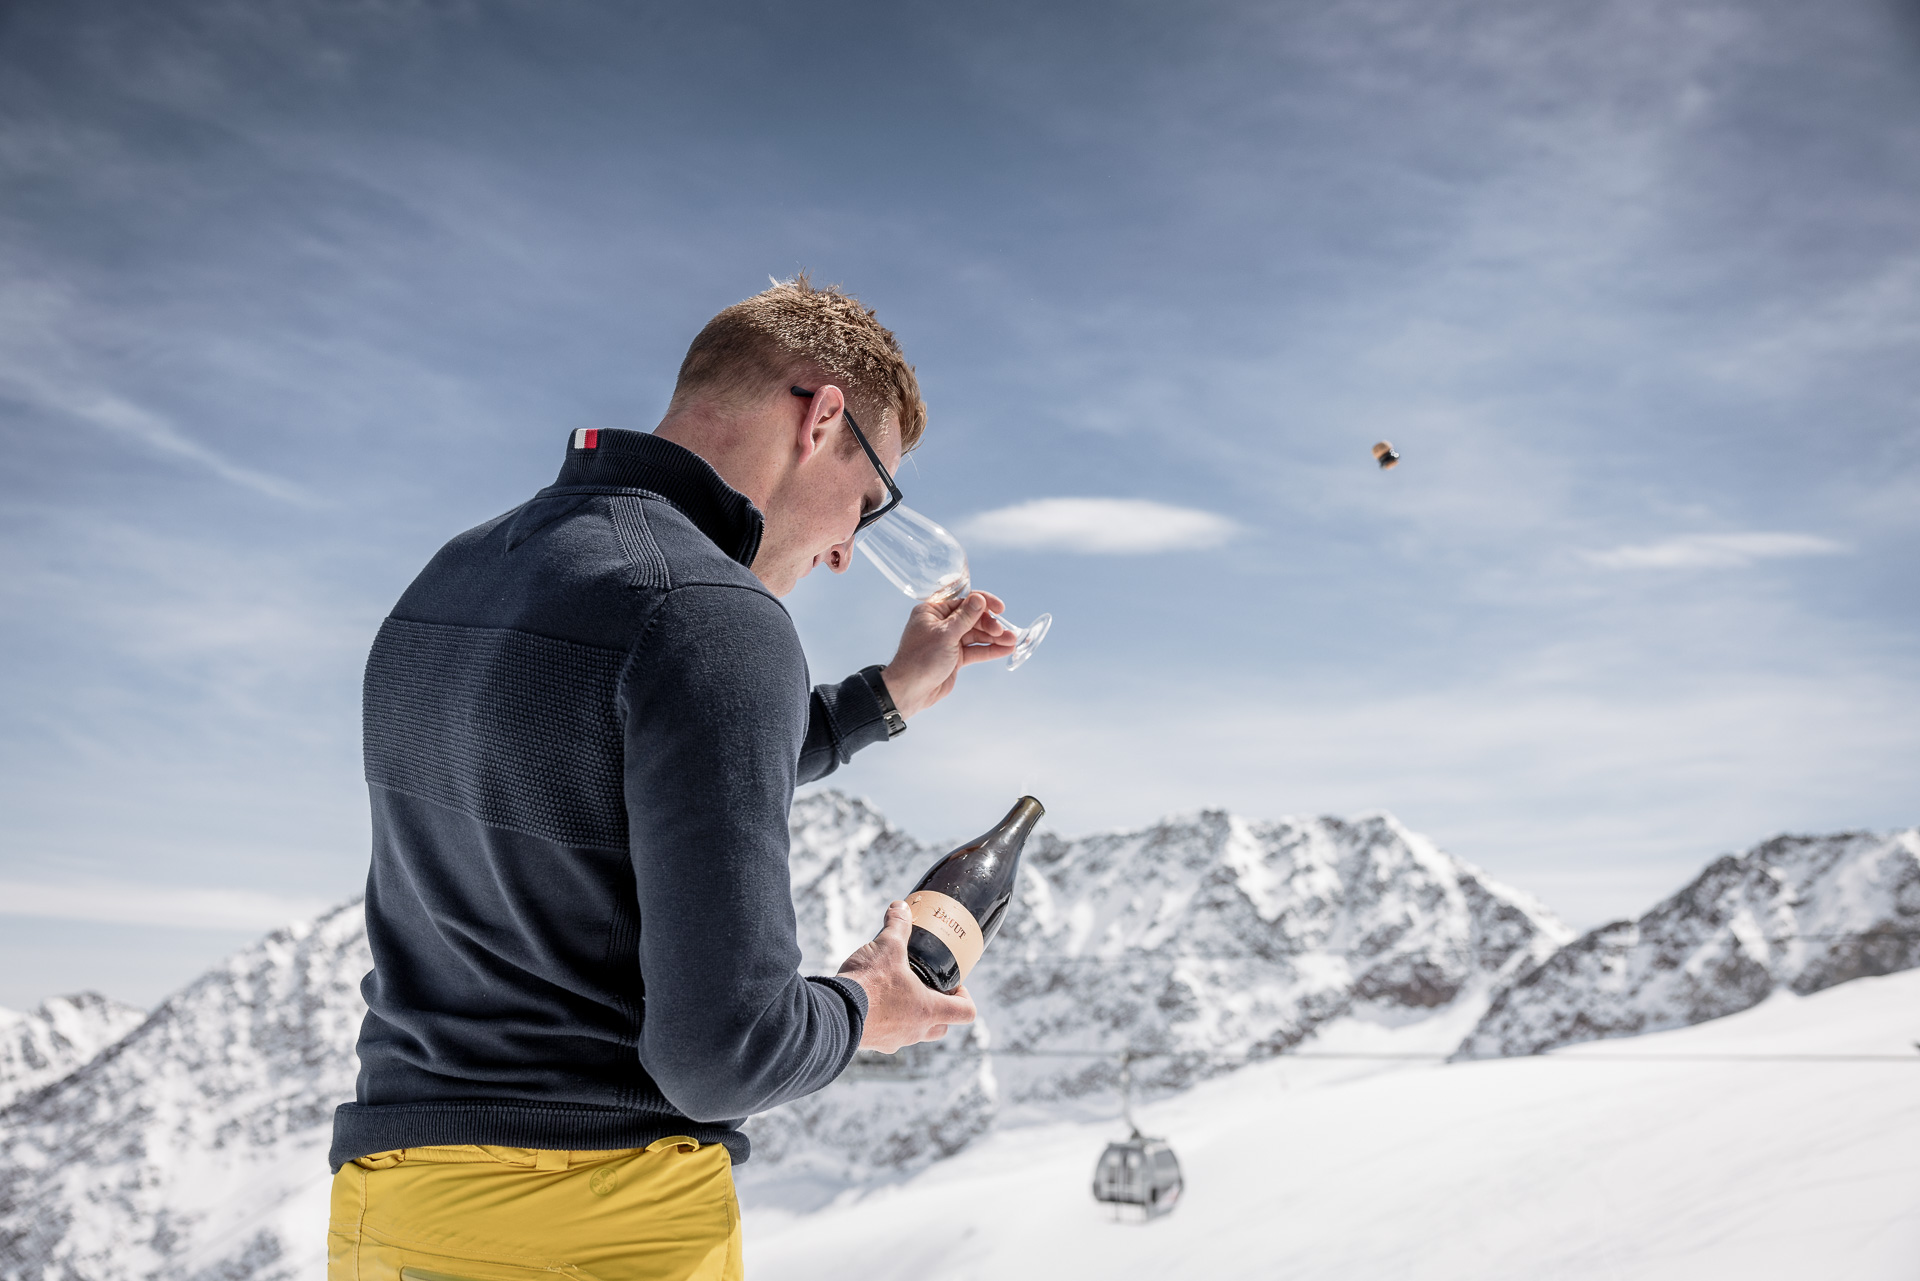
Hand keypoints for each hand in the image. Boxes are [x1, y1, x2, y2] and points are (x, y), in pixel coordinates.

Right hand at [837, 900, 977, 1052]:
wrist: (834, 1014)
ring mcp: (895, 1040)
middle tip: (928, 988)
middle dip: (941, 1009)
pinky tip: (873, 1002)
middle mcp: (915, 1030)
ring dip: (913, 1016)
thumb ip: (897, 925)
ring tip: (897, 992)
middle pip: (942, 1027)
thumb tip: (900, 907)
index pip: (965, 1012)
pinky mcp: (874, 1043)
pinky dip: (887, 1021)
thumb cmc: (868, 984)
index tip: (952, 983)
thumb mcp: (886, 946)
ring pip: (914, 1033)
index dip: (965, 997)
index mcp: (928, 1009)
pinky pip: (889, 1035)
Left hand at [880, 591, 1014, 718]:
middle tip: (1003, 633)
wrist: (910, 691)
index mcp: (933, 611)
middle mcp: (941, 624)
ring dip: (995, 638)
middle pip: (973, 618)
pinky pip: (976, 650)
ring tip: (1013, 641)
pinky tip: (1006, 650)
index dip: (983, 603)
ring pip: (976, 635)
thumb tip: (980, 598)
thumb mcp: (945, 635)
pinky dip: (990, 650)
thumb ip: (965, 617)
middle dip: (990, 625)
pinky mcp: (955, 658)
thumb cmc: (920, 659)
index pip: (963, 601)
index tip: (1000, 608)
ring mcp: (949, 641)